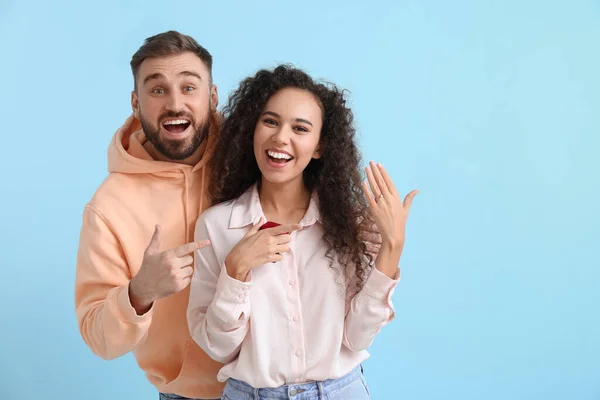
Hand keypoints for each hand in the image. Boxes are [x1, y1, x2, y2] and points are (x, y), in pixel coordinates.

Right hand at [129, 225, 210, 314]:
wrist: (143, 288)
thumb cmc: (147, 268)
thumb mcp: (150, 252)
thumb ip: (156, 239)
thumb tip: (158, 226)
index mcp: (168, 255)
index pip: (186, 248)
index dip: (198, 244)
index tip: (208, 242)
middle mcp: (173, 265)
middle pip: (190, 259)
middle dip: (183, 261)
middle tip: (173, 264)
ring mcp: (176, 276)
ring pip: (190, 269)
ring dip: (184, 270)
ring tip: (172, 273)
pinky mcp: (179, 286)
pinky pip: (188, 279)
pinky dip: (183, 279)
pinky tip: (173, 280)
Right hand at [225, 217, 301, 280]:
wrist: (238, 260)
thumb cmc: (242, 247)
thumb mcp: (248, 234)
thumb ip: (257, 226)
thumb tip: (261, 219)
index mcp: (265, 233)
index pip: (282, 228)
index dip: (293, 226)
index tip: (299, 226)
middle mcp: (270, 241)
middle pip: (287, 238)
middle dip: (286, 239)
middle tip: (280, 240)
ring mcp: (270, 250)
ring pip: (286, 248)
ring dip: (283, 248)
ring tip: (276, 248)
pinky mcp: (270, 258)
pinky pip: (280, 257)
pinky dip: (278, 256)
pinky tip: (272, 256)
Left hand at [361, 161, 417, 275]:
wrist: (394, 235)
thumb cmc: (400, 222)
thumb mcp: (406, 209)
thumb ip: (410, 198)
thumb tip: (417, 190)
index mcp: (396, 198)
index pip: (389, 182)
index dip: (384, 172)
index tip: (379, 164)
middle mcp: (389, 199)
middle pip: (380, 182)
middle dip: (375, 171)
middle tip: (371, 162)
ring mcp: (381, 204)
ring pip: (374, 187)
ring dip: (370, 176)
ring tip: (366, 168)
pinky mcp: (374, 210)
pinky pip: (369, 197)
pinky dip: (366, 189)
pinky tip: (363, 181)